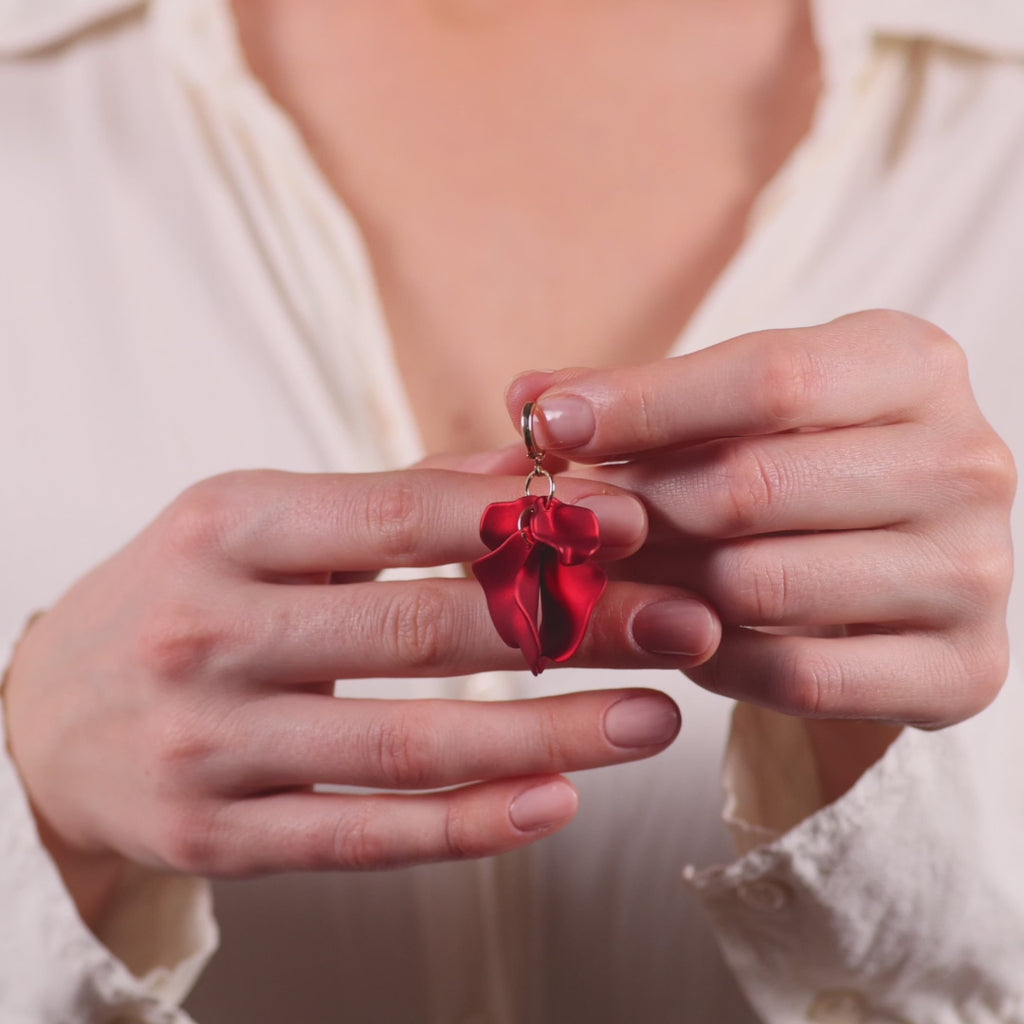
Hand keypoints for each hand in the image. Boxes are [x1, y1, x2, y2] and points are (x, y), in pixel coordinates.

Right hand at [3, 467, 719, 924]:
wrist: (43, 716)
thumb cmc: (184, 595)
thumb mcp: (262, 522)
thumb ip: (394, 496)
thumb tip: (527, 470)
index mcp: (229, 524)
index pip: (400, 513)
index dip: (526, 519)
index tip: (632, 519)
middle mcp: (213, 629)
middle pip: (425, 629)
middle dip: (571, 624)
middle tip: (684, 622)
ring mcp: (209, 743)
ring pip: (410, 744)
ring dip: (550, 734)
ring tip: (654, 720)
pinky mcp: (217, 837)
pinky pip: (364, 835)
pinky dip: (468, 823)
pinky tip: (557, 803)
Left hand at [507, 310, 1014, 784]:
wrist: (898, 570)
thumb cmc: (800, 469)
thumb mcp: (736, 411)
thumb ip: (635, 401)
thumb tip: (524, 397)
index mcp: (914, 366)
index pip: (764, 379)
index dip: (641, 405)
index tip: (547, 424)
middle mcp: (967, 461)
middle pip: (749, 487)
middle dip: (636, 509)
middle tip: (572, 523)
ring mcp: (977, 572)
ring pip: (760, 586)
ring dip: (662, 588)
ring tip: (624, 575)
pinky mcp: (966, 668)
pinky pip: (793, 675)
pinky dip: (715, 661)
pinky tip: (686, 632)